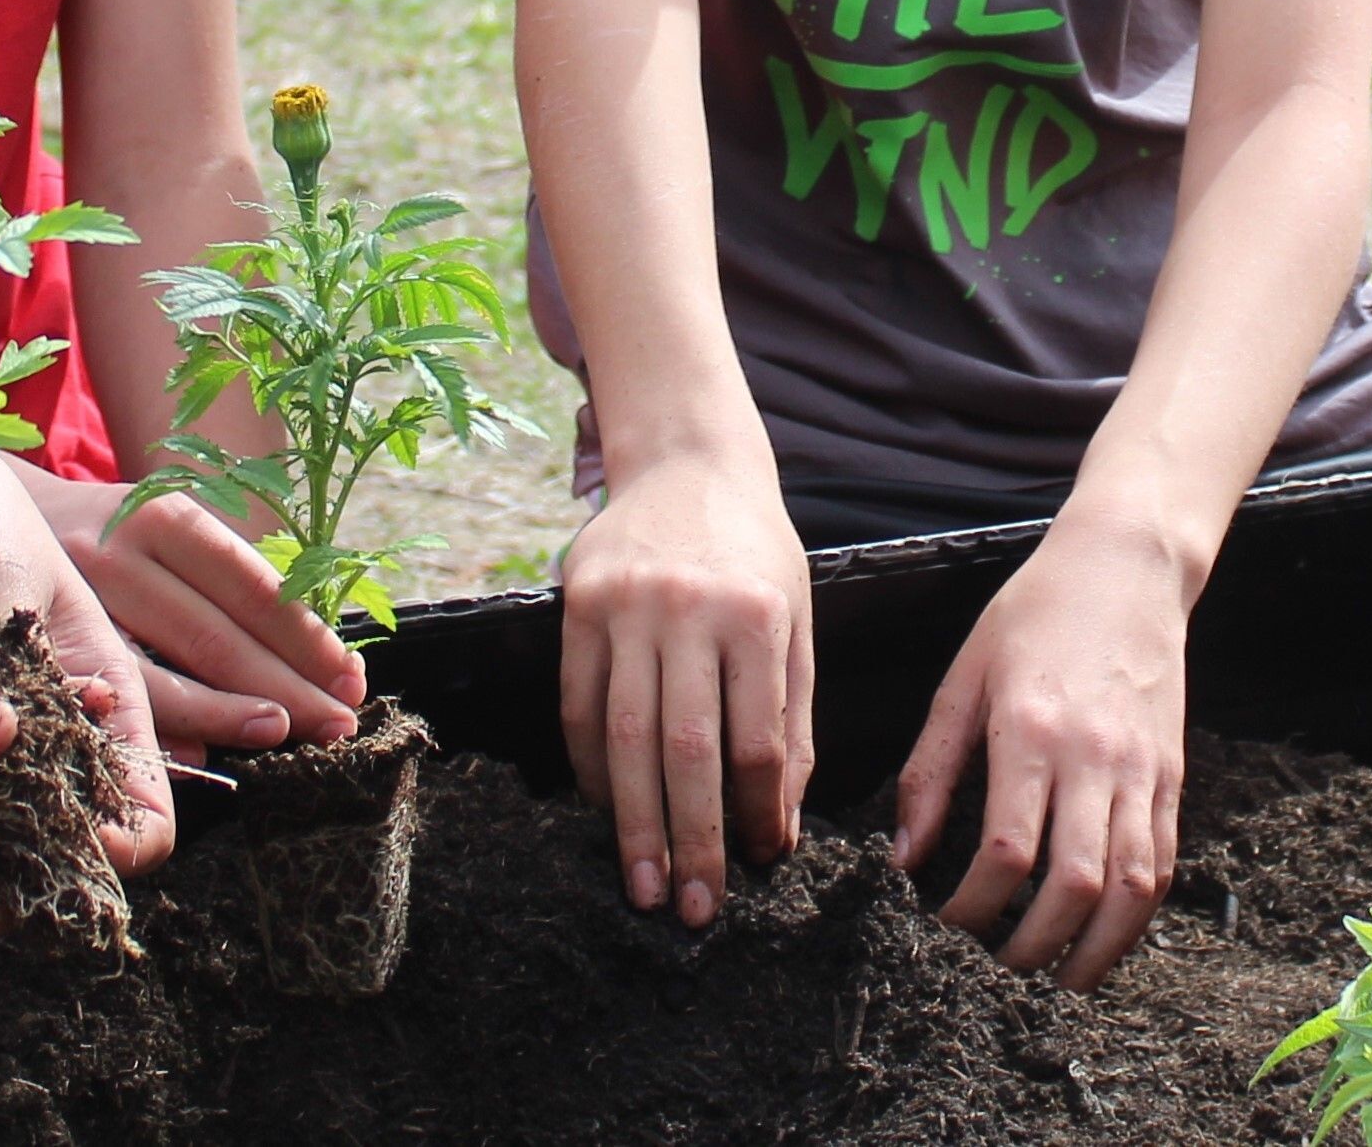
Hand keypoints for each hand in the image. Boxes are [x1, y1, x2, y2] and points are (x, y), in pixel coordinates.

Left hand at [0, 443, 178, 876]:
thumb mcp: (6, 569)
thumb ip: (18, 658)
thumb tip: (18, 747)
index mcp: (99, 682)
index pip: (143, 793)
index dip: (133, 835)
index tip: (91, 841)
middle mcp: (45, 729)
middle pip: (75, 833)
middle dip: (59, 863)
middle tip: (19, 868)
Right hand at [26, 468, 370, 750]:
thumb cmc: (110, 534)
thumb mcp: (164, 531)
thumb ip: (222, 586)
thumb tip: (302, 665)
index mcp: (166, 520)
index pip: (252, 586)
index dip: (307, 638)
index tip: (353, 678)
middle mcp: (119, 556)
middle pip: (214, 635)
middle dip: (286, 686)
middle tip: (341, 725)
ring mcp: (70, 604)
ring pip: (158, 675)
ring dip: (226, 714)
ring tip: (284, 735)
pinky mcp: (32, 643)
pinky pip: (102, 700)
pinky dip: (154, 731)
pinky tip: (198, 760)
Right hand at [560, 455, 813, 927]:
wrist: (688, 460)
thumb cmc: (756, 555)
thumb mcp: (796, 623)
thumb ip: (791, 721)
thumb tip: (776, 825)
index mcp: (758, 616)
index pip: (756, 742)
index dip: (755, 813)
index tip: (757, 862)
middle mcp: (688, 610)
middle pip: (685, 751)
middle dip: (690, 839)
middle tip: (692, 910)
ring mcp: (625, 606)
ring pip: (623, 738)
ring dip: (632, 822)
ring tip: (644, 885)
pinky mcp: (576, 604)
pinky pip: (578, 705)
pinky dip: (589, 768)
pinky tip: (603, 811)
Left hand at [893, 512, 1190, 990]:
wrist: (1127, 567)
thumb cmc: (1033, 615)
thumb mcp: (962, 679)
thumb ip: (931, 771)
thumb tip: (904, 858)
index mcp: (1031, 731)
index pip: (1006, 851)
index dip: (974, 907)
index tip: (946, 925)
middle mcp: (1094, 757)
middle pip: (1075, 884)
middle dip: (1034, 945)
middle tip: (999, 967)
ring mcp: (1141, 769)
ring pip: (1132, 887)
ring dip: (1096, 948)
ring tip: (1059, 978)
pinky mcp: (1171, 774)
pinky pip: (1162, 862)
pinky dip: (1137, 914)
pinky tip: (1104, 933)